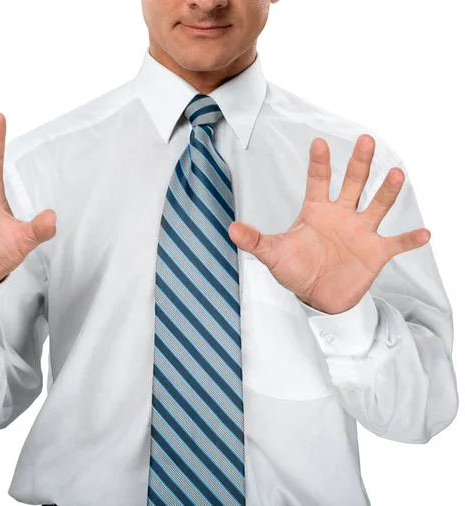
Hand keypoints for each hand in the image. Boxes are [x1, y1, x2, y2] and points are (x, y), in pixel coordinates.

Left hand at [228, 134, 429, 314]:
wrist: (316, 295)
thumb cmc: (295, 269)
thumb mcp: (273, 254)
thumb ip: (256, 240)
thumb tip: (232, 229)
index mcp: (316, 211)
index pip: (318, 180)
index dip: (319, 163)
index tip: (318, 143)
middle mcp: (341, 215)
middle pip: (353, 183)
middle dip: (358, 163)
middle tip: (365, 140)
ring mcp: (360, 232)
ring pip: (377, 205)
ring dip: (387, 191)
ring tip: (395, 174)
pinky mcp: (375, 252)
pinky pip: (397, 243)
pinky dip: (410, 239)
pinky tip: (424, 233)